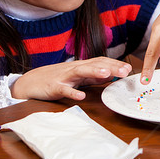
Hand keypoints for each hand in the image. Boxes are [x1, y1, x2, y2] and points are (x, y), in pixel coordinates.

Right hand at [11, 58, 131, 100]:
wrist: (29, 82)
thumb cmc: (56, 79)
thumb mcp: (77, 77)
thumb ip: (93, 76)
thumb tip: (113, 76)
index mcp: (81, 67)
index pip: (101, 62)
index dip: (115, 64)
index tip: (130, 69)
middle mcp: (74, 69)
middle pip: (95, 65)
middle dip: (111, 67)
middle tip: (126, 71)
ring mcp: (64, 77)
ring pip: (81, 72)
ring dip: (94, 72)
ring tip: (108, 74)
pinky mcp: (54, 87)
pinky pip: (64, 90)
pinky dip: (72, 92)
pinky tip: (81, 96)